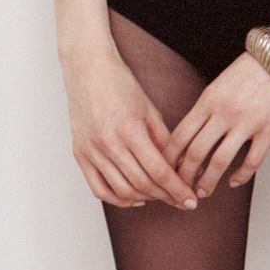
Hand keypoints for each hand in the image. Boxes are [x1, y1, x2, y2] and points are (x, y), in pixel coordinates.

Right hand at [62, 45, 198, 209]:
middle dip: (166, 197)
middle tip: (180, 200)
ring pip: (122, 191)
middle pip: (142, 184)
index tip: (190, 200)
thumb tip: (180, 166)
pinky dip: (119, 199)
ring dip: (145, 199)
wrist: (87, 68)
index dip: (177, 189)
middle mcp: (108, 142)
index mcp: (129, 128)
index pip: (158, 170)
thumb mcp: (148, 108)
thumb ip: (163, 139)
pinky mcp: (79, 155)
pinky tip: (135, 198)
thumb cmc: (120, 83)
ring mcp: (91, 151)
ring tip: (160, 196)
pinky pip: (99, 189)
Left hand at [163, 53, 269, 197]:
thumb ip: (204, 109)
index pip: (180, 135)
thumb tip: (188, 139)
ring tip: (202, 192)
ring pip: (220, 162)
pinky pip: (252, 161)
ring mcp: (247, 122)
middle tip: (181, 188)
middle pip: (196, 152)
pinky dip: (240, 176)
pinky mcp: (269, 129)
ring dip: (208, 182)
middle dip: (184, 176)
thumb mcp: (218, 84)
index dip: (170, 158)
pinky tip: (233, 181)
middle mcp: (225, 112)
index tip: (166, 170)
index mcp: (209, 99)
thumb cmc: (249, 69)